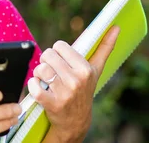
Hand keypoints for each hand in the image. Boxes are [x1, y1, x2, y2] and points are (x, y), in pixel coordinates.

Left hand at [27, 26, 119, 141]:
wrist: (76, 121)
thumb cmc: (84, 89)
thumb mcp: (95, 70)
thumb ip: (104, 47)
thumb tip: (116, 27)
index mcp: (86, 69)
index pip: (59, 45)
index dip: (57, 52)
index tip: (61, 61)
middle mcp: (76, 80)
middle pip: (47, 55)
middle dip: (47, 61)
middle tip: (52, 71)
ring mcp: (64, 93)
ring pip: (40, 69)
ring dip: (38, 73)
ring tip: (46, 79)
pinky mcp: (51, 104)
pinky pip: (33, 86)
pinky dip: (32, 85)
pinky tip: (39, 87)